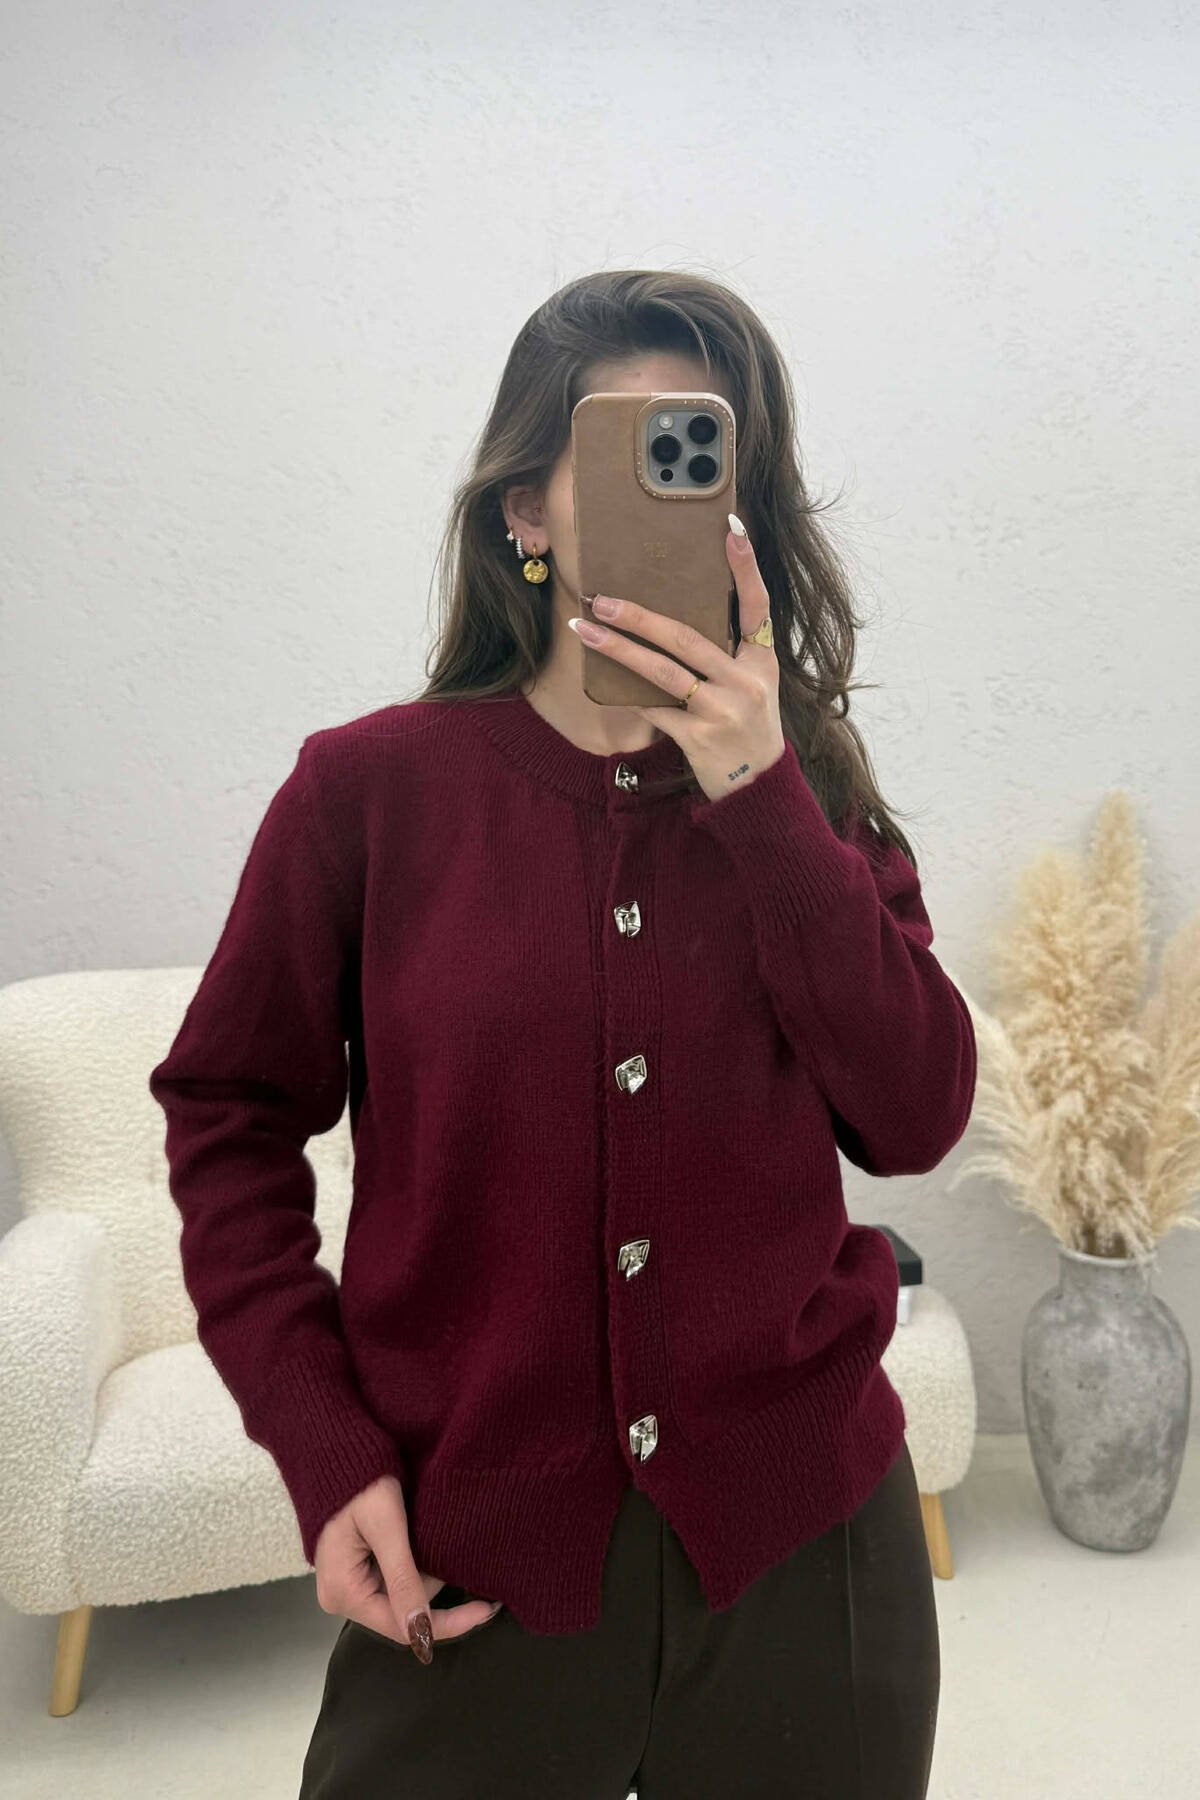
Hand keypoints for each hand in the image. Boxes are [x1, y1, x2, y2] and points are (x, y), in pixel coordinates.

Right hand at [313, 1472, 502, 1663]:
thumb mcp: (387, 1527)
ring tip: (434, 1537)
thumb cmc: (361, 1483)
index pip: (403, 1628)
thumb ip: (403, 1579)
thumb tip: (422, 1636)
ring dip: (424, 1573)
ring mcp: (347, 1586)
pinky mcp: (355, 1573)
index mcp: (343, 1593)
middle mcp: (341, 1598)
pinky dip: (414, 1566)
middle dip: (433, 1587)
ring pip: (401, 1596)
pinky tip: (423, 1543)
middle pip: (402, 1613)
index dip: (449, 1623)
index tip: (487, 1610)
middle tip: (455, 1551)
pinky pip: (392, 1581)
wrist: (337, 1453)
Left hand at [566, 514, 785, 803]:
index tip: (731, 530)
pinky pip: (654, 709)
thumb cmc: (747, 728)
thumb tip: (668, 622)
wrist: (757, 788)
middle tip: (602, 599)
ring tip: (584, 630)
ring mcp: (723, 710)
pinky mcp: (699, 737)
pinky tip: (605, 683)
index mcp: (762, 661)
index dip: (746, 568)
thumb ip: (725, 655)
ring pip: (662, 671)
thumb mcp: (753, 686)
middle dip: (639, 616)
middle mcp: (746, 682)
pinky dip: (630, 696)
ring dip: (618, 649)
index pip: (758, 605)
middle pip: (686, 637)